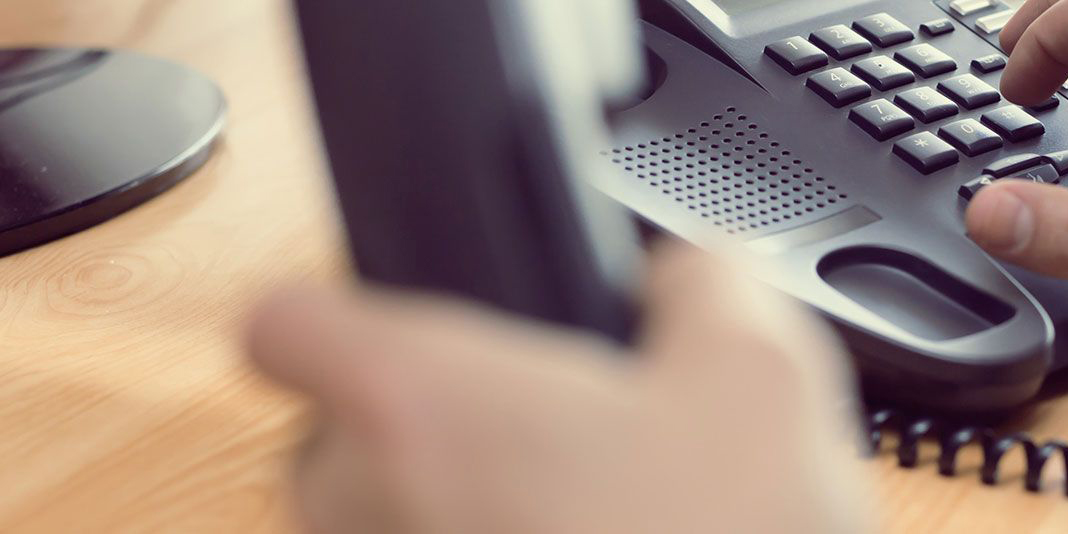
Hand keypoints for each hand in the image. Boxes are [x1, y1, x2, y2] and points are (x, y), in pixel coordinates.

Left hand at [247, 245, 869, 533]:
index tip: (401, 323)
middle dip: (430, 434)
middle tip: (545, 434)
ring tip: (584, 519)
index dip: (341, 312)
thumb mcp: (761, 371)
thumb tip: (681, 276)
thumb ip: (699, 281)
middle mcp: (361, 512)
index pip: (284, 323)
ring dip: (457, 519)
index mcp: (416, 403)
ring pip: (382, 533)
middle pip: (336, 444)